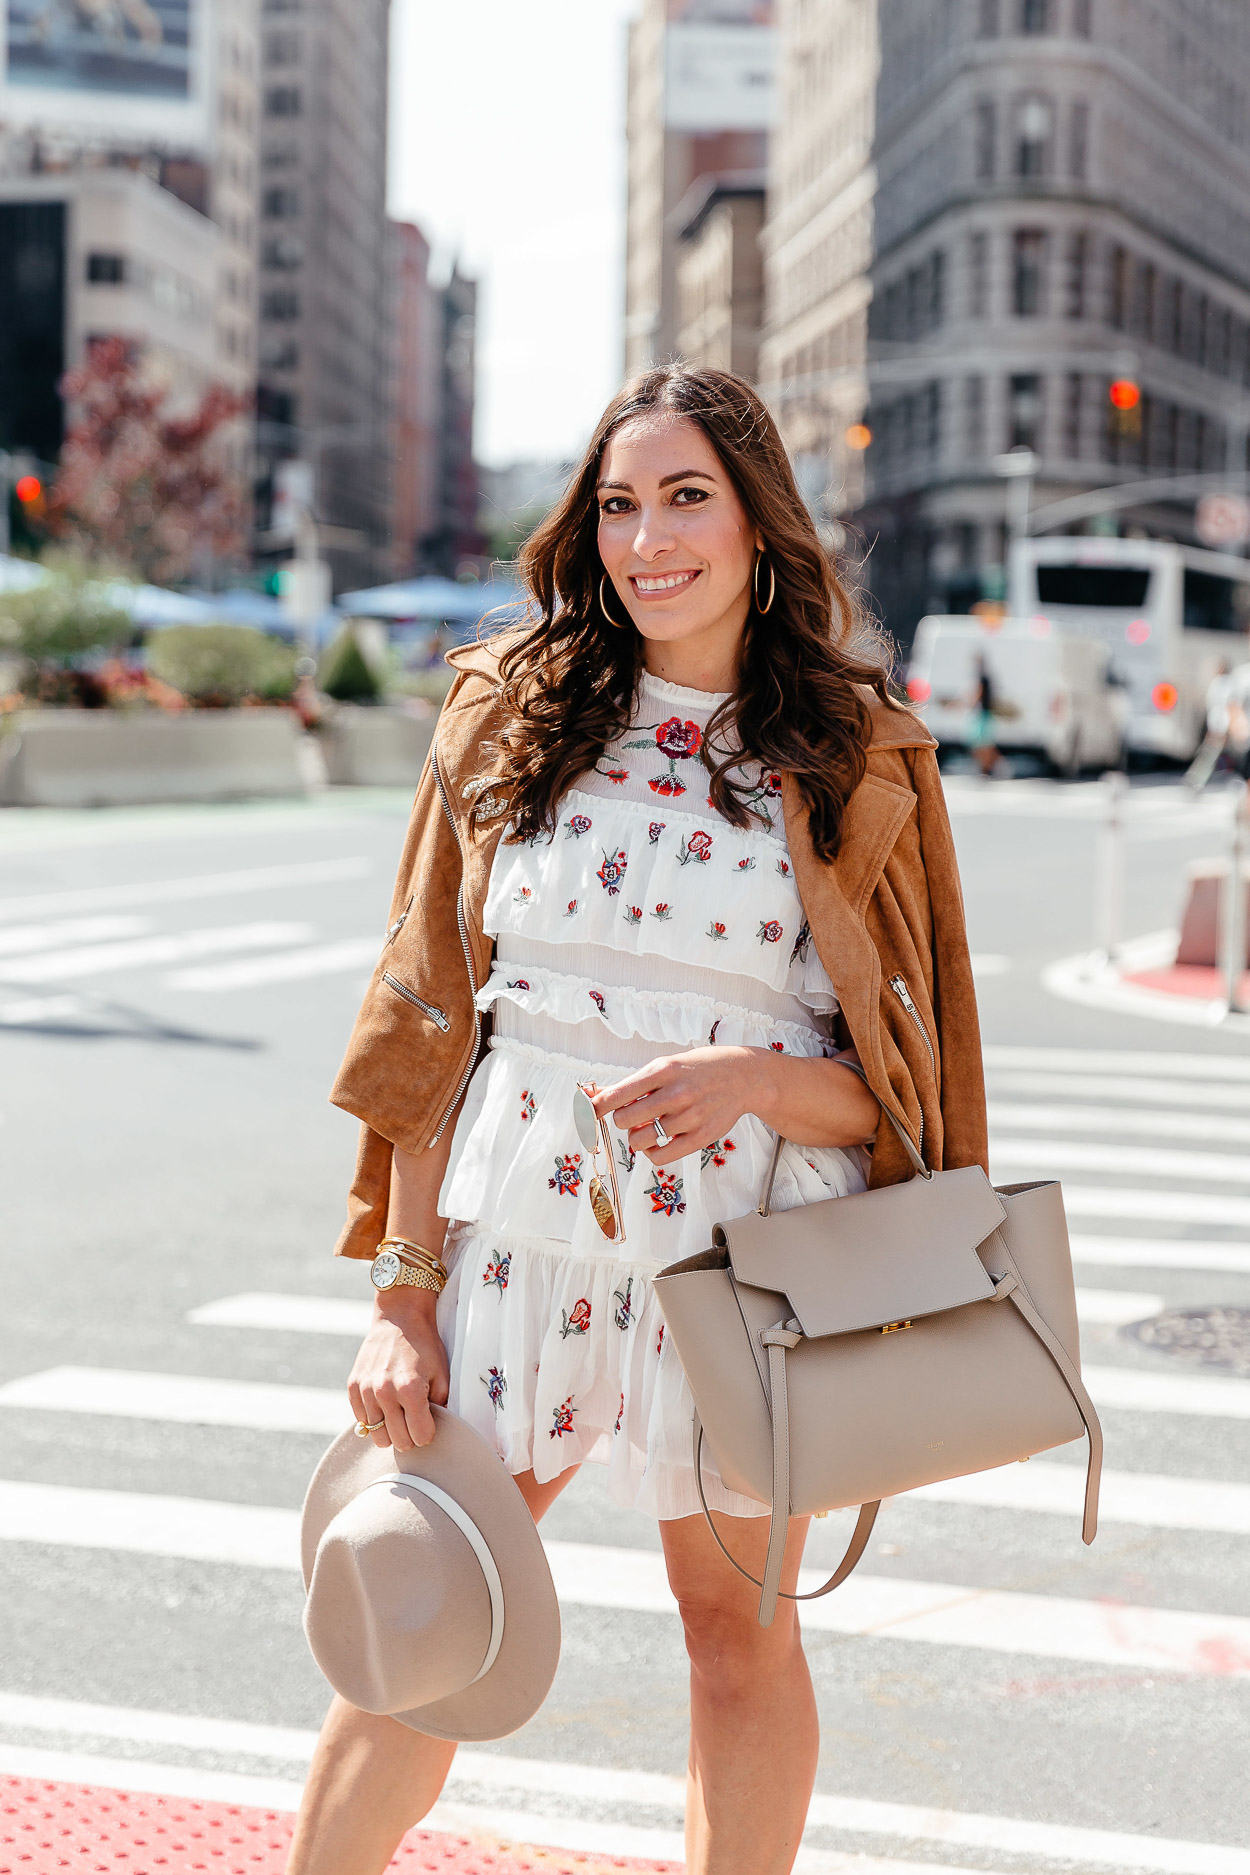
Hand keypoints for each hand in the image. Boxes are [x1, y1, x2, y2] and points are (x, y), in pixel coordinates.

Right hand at [347, 1290, 449, 1452]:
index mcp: (410, 1390)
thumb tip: (435, 1430)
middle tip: (415, 1421)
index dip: (428, 1433)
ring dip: (390, 1431)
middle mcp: (385, 1393)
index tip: (429, 1423)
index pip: (420, 1437)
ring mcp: (366, 1390)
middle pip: (398, 1442)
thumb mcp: (442, 1374)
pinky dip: (374, 1419)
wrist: (399, 1318)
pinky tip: (384, 1405)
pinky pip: (362, 1421)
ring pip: (377, 1436)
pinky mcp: (353, 1387)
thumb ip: (441, 1405)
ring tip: (399, 1414)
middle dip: (410, 1436)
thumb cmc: (424, 1346)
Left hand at [594, 1046, 766, 1168]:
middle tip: (635, 1115)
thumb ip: (631, 1084)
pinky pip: (659, 1156)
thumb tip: (592, 1095)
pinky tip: (659, 1140)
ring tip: (649, 1126)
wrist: (743, 1076)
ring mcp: (690, 1117)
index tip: (587, 1113)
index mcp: (663, 1070)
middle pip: (624, 1120)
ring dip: (637, 1137)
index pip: (616, 1095)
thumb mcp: (665, 1066)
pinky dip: (651, 1152)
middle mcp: (676, 1093)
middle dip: (623, 1120)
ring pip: (639, 1141)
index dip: (594, 1107)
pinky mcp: (701, 1137)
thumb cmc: (697, 1070)